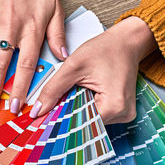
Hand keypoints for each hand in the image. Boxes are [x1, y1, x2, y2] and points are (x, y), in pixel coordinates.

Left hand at [30, 16, 156, 123]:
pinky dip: (85, 105)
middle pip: (84, 122)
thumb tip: (38, 109)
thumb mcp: (73, 67)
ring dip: (76, 108)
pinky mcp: (120, 110)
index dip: (59, 118)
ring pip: (89, 118)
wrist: (126, 41)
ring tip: (73, 92)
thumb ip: (53, 89)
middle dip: (67, 112)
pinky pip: (96, 113)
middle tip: (54, 102)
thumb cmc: (106, 49)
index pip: (79, 123)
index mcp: (115, 106)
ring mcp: (123, 114)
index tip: (43, 118)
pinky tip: (81, 94)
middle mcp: (122, 114)